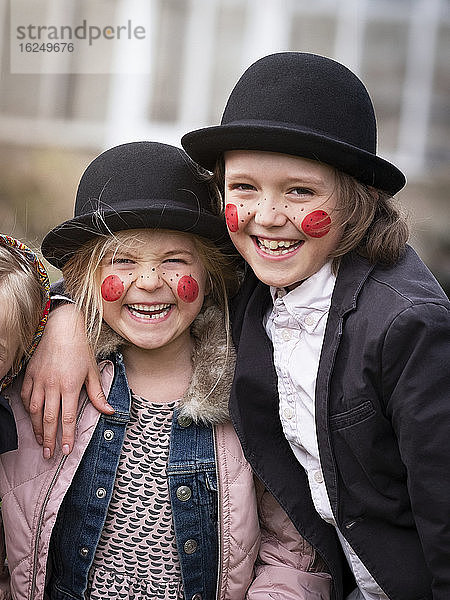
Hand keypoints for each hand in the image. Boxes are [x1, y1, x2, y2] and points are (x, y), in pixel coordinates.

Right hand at [21, 303, 113, 457]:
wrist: (62, 327)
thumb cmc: (80, 348)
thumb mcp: (93, 370)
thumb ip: (98, 394)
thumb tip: (109, 412)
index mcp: (70, 386)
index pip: (68, 418)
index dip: (67, 436)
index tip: (67, 450)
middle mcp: (52, 385)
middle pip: (49, 419)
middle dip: (49, 439)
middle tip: (49, 455)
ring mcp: (39, 380)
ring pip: (35, 411)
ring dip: (37, 428)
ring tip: (40, 441)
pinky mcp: (29, 374)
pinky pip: (25, 397)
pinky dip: (28, 410)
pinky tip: (33, 418)